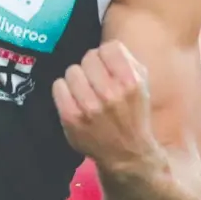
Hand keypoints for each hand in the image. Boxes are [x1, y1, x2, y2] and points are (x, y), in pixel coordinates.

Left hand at [52, 40, 153, 172]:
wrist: (126, 154)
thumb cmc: (133, 114)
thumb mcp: (142, 85)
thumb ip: (126, 61)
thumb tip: (105, 46)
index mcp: (131, 82)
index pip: (109, 48)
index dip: (107, 55)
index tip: (107, 65)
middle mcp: (110, 94)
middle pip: (88, 58)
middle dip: (92, 67)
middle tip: (95, 80)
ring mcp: (89, 107)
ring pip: (72, 71)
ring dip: (78, 79)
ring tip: (85, 90)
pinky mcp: (71, 118)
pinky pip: (58, 87)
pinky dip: (64, 91)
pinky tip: (74, 99)